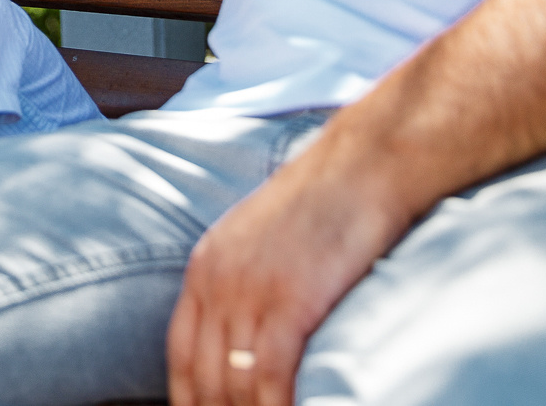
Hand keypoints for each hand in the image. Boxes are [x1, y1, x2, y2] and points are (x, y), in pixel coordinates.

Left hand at [167, 145, 413, 405]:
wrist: (364, 164)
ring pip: (234, 384)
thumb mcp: (260, 239)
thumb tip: (244, 334)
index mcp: (205, 267)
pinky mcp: (290, 300)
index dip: (187, 399)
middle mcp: (218, 282)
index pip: (181, 355)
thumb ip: (241, 281)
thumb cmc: (324, 202)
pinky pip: (269, 374)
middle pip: (204, 377)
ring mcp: (252, 290)